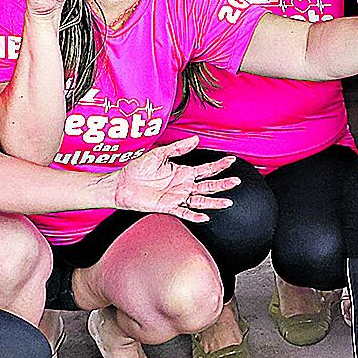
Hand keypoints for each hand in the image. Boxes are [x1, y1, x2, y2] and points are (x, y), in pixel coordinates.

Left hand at [110, 138, 238, 215]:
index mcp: (182, 172)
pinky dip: (195, 216)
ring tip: (227, 201)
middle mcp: (182, 185)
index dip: (219, 165)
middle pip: (208, 185)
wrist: (121, 185)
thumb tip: (195, 140)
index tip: (231, 160)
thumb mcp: (158, 154)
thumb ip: (178, 148)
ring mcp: (176, 196)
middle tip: (236, 181)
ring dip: (214, 201)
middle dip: (223, 184)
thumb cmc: (137, 169)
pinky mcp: (168, 207)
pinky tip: (205, 217)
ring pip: (200, 200)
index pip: (206, 169)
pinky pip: (184, 213)